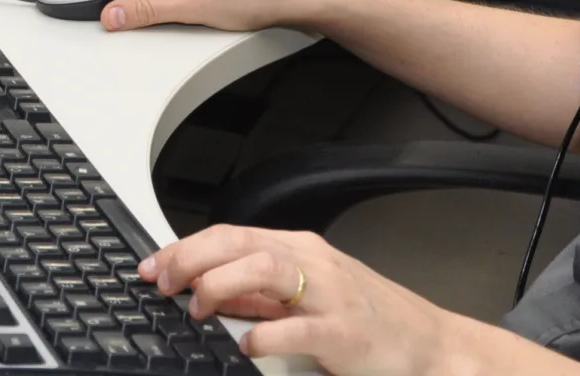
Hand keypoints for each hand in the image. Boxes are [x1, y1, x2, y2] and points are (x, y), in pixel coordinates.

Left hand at [142, 224, 467, 375]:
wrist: (427, 345)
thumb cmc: (367, 319)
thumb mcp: (304, 298)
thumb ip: (255, 295)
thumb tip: (202, 292)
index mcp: (299, 249)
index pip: (230, 234)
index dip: (185, 246)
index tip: (152, 266)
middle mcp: (313, 262)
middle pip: (241, 242)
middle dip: (192, 257)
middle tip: (163, 282)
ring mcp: (332, 294)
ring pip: (266, 268)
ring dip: (222, 284)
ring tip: (198, 307)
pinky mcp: (346, 332)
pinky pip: (299, 327)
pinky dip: (266, 333)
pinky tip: (246, 344)